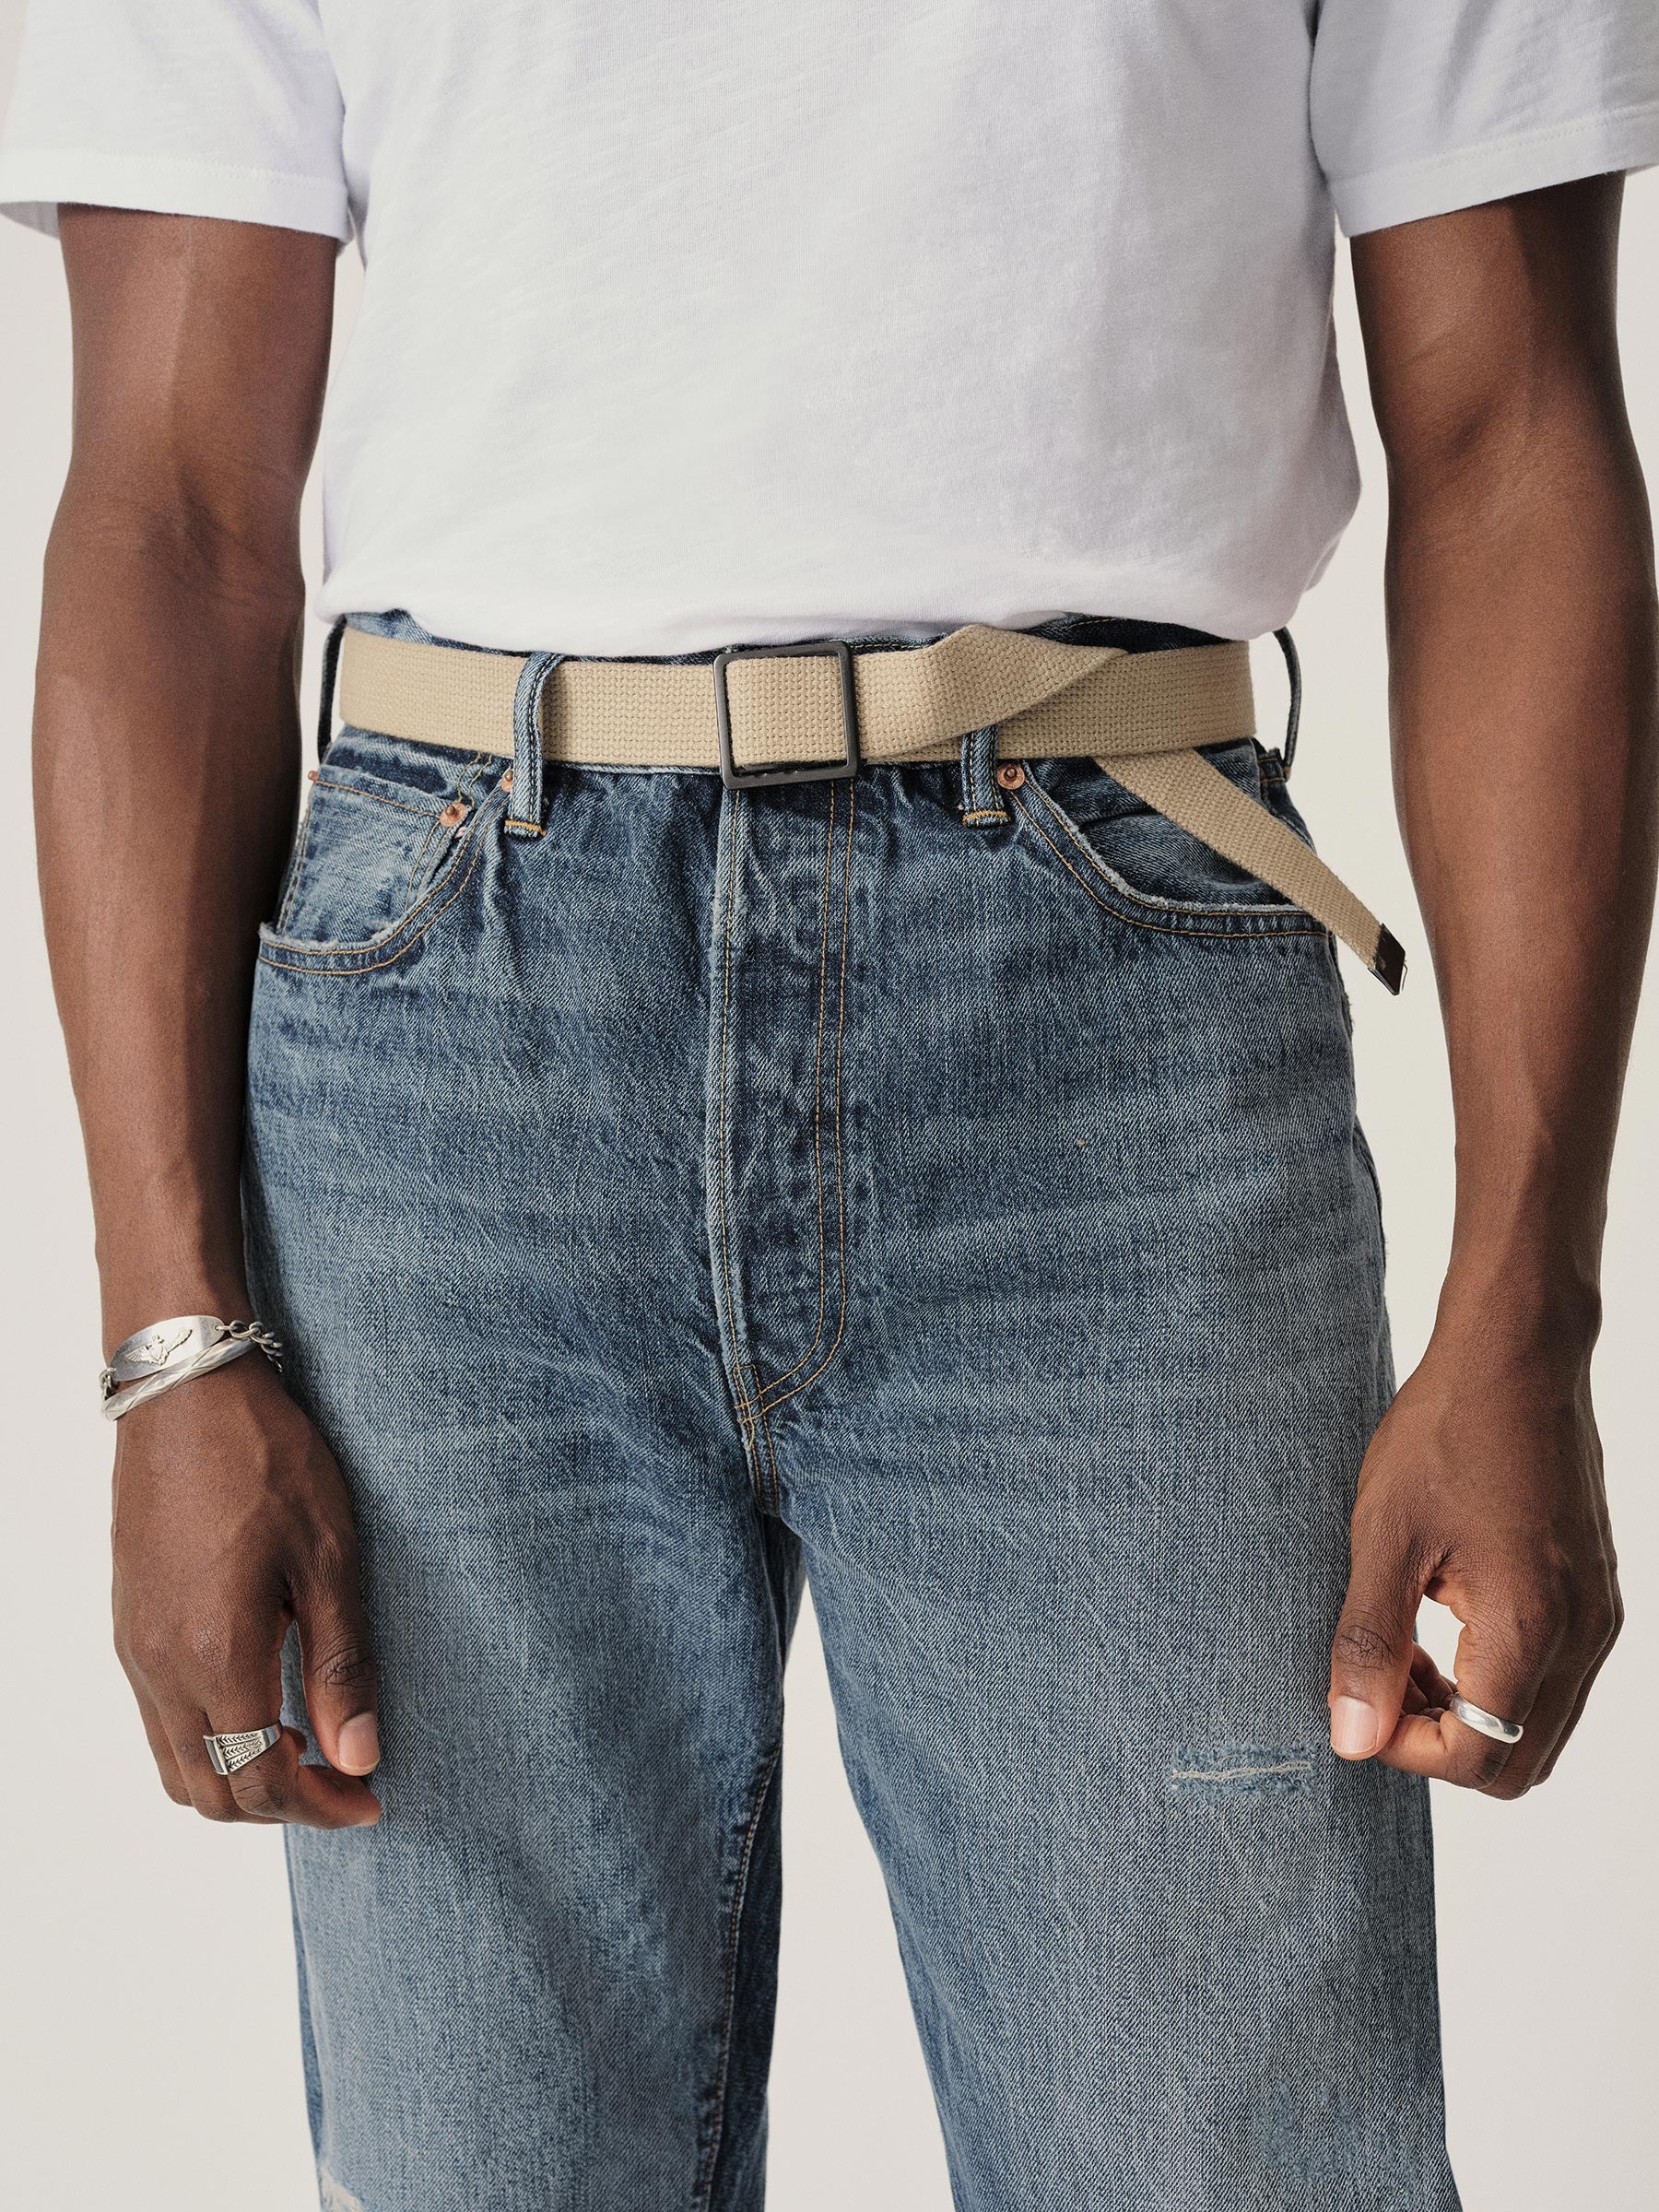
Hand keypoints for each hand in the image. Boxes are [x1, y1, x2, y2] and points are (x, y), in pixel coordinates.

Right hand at [111, 1352, 380, 1825]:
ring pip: (176, 1765)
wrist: (187, 1394)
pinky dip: (208, 1744)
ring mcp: (134, 1648)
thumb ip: (341, 1666)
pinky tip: (260, 1707)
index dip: (320, 1807)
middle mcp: (160, 1666)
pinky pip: (158, 1722)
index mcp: (216, 1654)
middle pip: (210, 1791)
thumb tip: (358, 1757)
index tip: (370, 1799)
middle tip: (346, 1781)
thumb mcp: (329, 1558)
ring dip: (239, 1780)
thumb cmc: (267, 1459)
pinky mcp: (128, 1624)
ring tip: (308, 1750)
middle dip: (281, 1806)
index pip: (260, 1780)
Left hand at [1328, 1319, 1621, 1795]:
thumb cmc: (1447, 1432)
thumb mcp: (1384, 1536)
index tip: (1358, 1696)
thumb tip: (1353, 1738)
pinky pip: (1553, 1681)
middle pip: (1517, 1763)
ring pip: (1537, 1727)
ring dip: (1467, 1713)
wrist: (1515, 1358)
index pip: (1478, 1760)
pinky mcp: (1595, 1598)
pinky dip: (1497, 1680)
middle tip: (1381, 1676)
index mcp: (1530, 1625)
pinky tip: (1441, 1621)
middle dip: (1439, 1742)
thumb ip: (1369, 1643)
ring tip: (1404, 1645)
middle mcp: (1582, 1635)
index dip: (1405, 1749)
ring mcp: (1597, 1617)